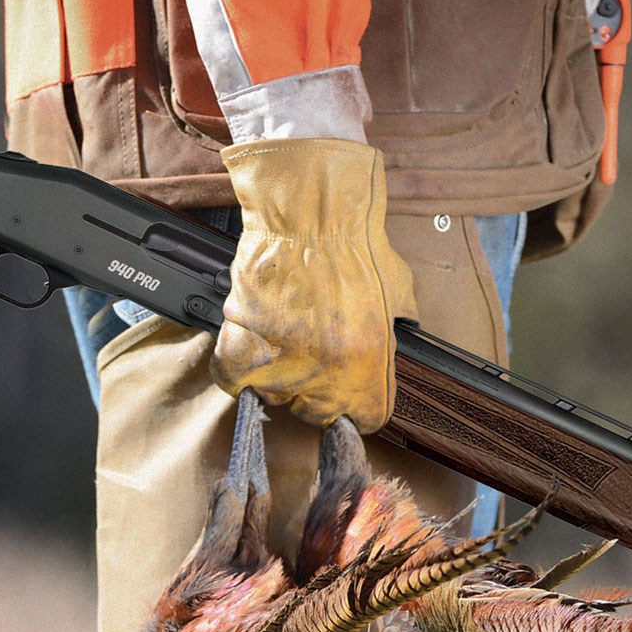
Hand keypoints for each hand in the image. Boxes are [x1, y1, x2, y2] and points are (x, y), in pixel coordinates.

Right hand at [212, 137, 416, 433]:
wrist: (308, 212)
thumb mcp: (398, 295)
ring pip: (275, 396)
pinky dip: (236, 365)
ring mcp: (282, 367)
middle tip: (312, 355)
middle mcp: (325, 377)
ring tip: (281, 338)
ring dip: (276, 374)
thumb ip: (393, 332)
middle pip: (317, 414)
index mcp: (368, 370)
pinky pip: (233, 379)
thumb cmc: (354, 243)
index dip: (356, 404)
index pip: (365, 419)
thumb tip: (390, 344)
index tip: (348, 393)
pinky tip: (248, 342)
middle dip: (315, 390)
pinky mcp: (242, 350)